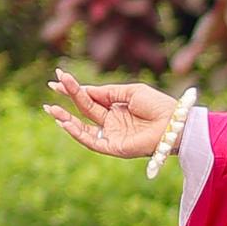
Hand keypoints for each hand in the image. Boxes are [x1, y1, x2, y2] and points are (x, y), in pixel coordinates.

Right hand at [43, 68, 177, 159]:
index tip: (58, 78)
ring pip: (83, 128)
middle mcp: (112, 122)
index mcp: (116, 107)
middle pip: (84, 109)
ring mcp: (112, 135)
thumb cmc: (157, 105)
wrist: (175, 122)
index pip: (90, 98)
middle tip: (51, 86)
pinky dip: (77, 133)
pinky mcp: (114, 148)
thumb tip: (84, 89)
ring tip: (52, 109)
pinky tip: (66, 123)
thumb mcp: (129, 92)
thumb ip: (106, 92)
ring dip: (66, 119)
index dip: (74, 89)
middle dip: (68, 98)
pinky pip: (92, 142)